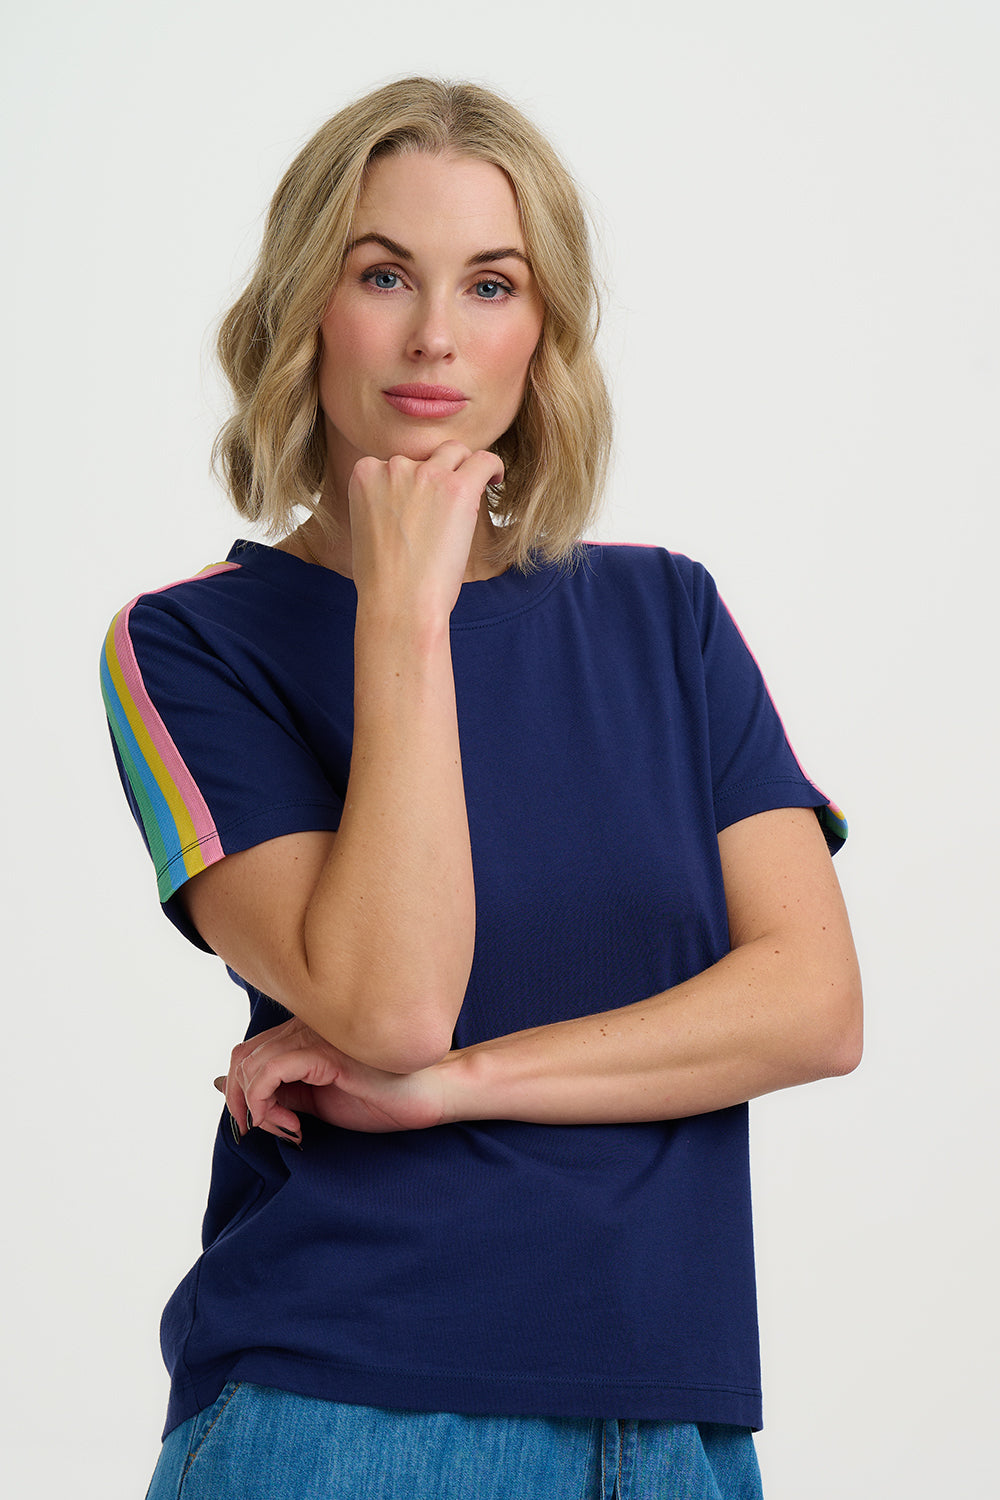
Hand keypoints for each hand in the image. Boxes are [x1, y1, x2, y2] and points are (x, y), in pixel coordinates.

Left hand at [217, 1016, 449, 1142]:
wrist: (430, 1093)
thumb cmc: (381, 1097)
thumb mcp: (317, 1101)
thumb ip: (279, 1093)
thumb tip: (226, 1089)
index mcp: (302, 1034)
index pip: (247, 1052)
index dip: (240, 1092)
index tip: (262, 1124)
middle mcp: (304, 1027)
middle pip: (241, 1056)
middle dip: (240, 1102)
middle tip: (267, 1129)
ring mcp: (314, 1037)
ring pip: (251, 1065)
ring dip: (256, 1108)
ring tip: (287, 1128)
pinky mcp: (324, 1053)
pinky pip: (271, 1071)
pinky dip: (267, 1103)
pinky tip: (293, 1125)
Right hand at [348, 441, 503, 616]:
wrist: (399, 604)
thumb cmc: (384, 579)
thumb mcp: (366, 528)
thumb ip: (383, 501)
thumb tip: (412, 497)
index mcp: (365, 473)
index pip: (396, 461)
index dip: (412, 484)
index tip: (421, 507)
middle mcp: (392, 467)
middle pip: (425, 457)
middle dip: (436, 477)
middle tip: (445, 510)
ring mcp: (425, 475)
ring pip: (454, 453)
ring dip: (462, 470)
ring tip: (472, 493)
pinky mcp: (457, 488)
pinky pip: (484, 460)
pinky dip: (492, 467)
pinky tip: (495, 480)